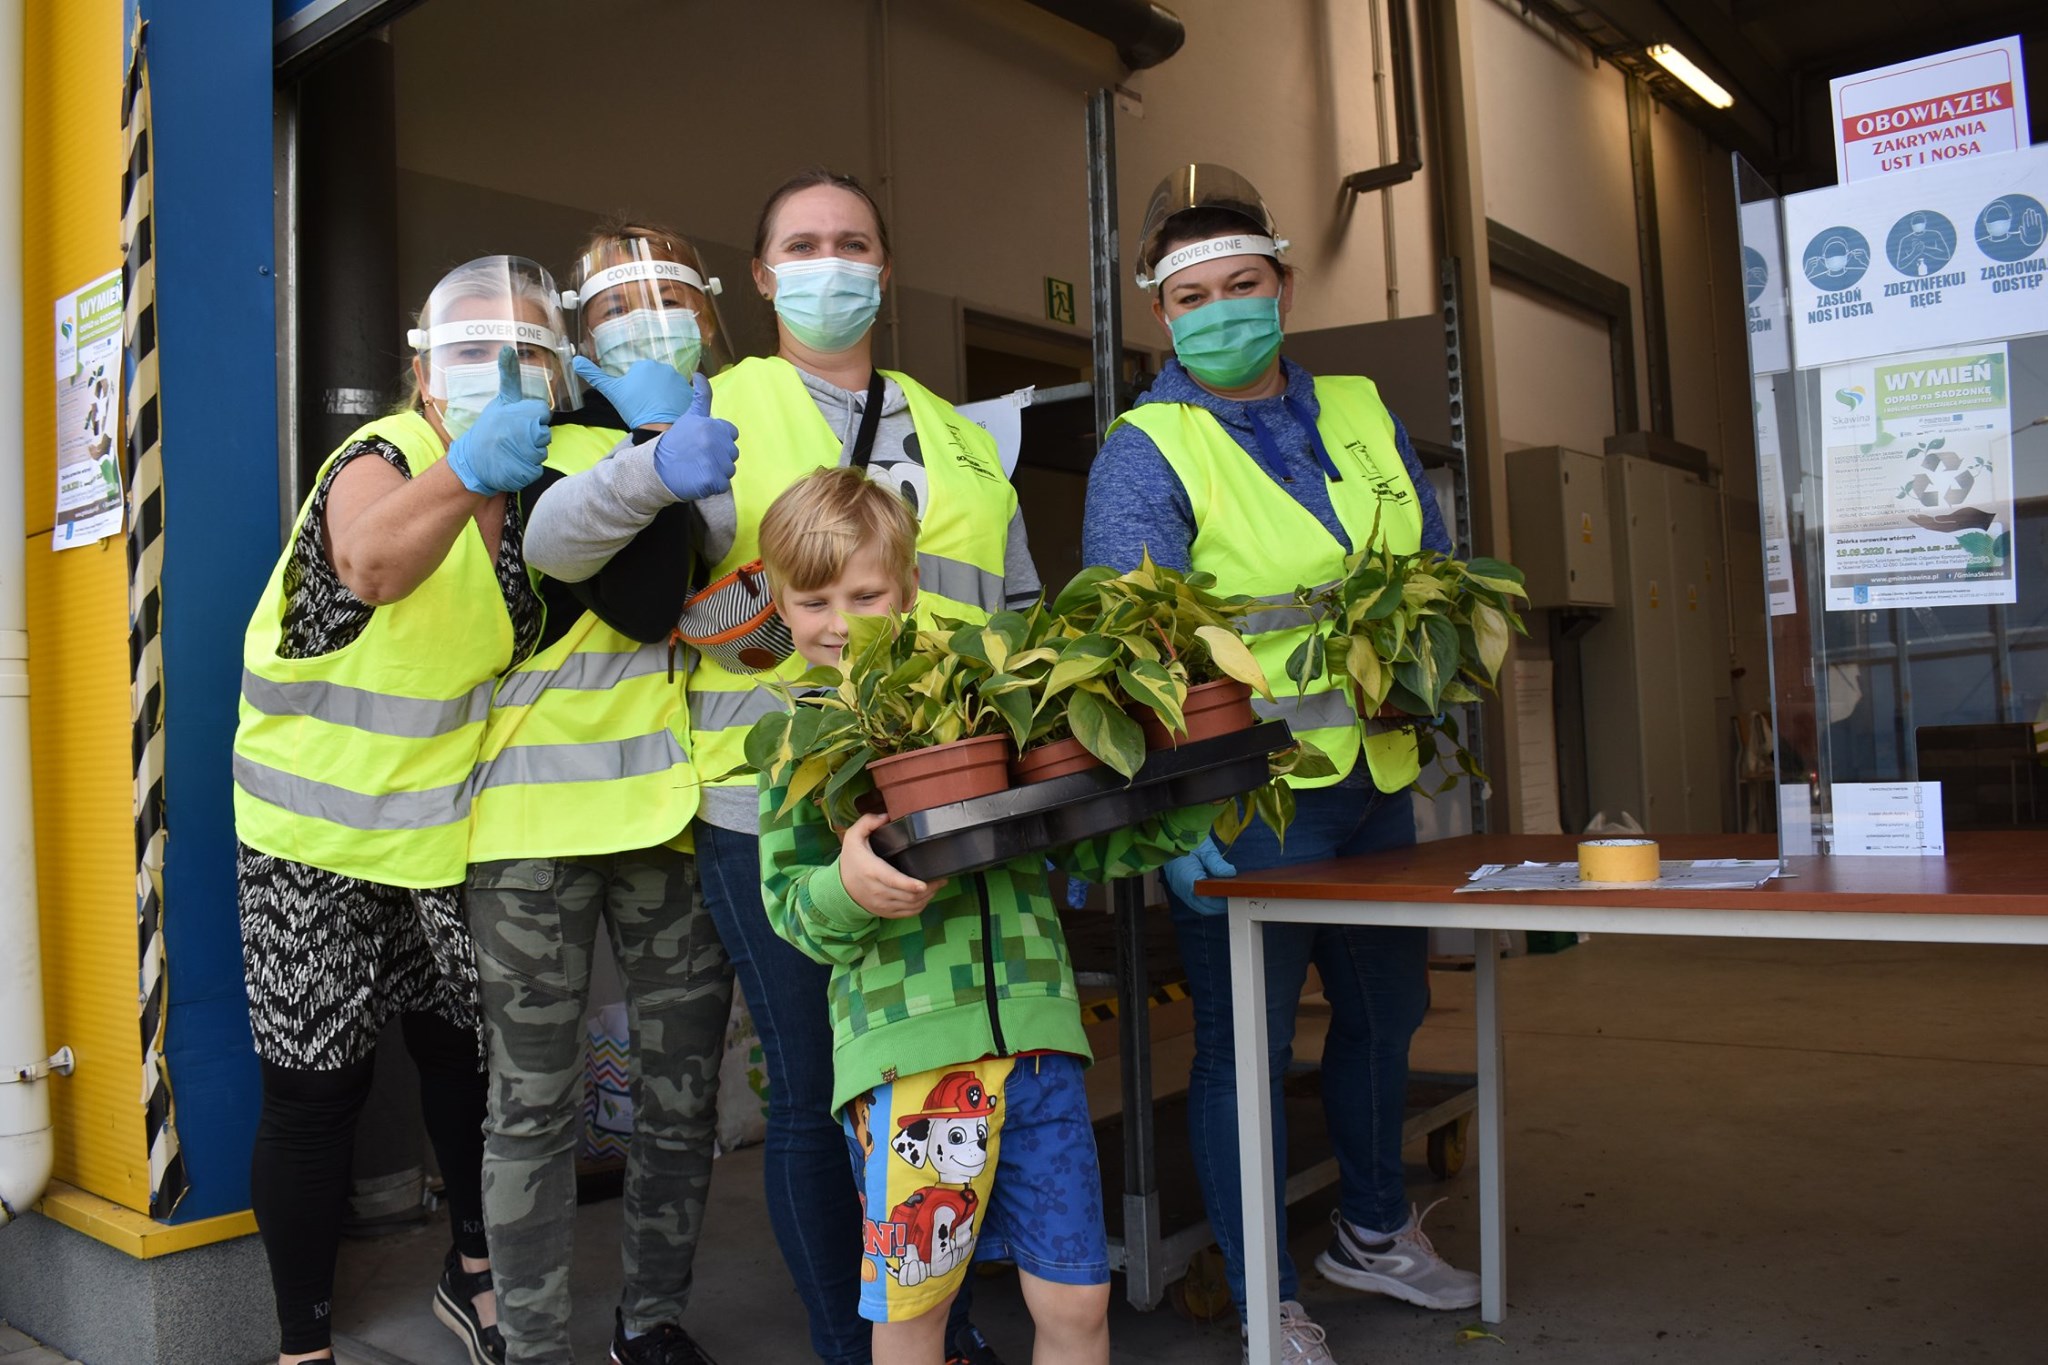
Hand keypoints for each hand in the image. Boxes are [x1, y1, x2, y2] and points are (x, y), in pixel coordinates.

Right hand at [444, 347, 550, 494]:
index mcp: (519, 412)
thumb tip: (506, 348)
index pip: (542, 412)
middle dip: (533, 437)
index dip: (533, 417)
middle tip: (513, 438)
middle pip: (545, 433)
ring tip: (511, 451)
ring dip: (530, 454)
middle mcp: (523, 432)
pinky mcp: (525, 472)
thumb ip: (509, 376)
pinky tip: (512, 464)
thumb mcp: (500, 400)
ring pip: (542, 452)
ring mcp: (525, 453)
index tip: (517, 421)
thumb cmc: (489, 428)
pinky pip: (536, 469)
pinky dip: (527, 469)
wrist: (472, 461)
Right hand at [571, 354, 694, 428]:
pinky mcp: (691, 391)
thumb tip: (575, 360)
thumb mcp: (612, 392)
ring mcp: (679, 379)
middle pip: (656, 379)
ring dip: (666, 396)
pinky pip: (684, 394)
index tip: (637, 401)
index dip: (638, 390)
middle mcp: (664, 367)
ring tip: (660, 411)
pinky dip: (679, 402)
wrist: (658, 429)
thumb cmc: (634, 410)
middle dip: (653, 391)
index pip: (641, 375)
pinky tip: (672, 412)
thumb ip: (594, 375)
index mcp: (644, 365)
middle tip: (648, 407)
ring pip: (670, 386)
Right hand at [650, 373, 738, 500]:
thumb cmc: (676, 441)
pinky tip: (699, 479)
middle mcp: (715, 442)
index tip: (703, 442)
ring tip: (698, 468)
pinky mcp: (713, 481)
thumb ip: (702, 396)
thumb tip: (699, 374)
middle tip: (699, 457)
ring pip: (729, 469)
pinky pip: (723, 484)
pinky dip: (713, 485)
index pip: (731, 434)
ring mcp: (715, 462)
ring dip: (717, 471)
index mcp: (712, 426)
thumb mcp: (690, 416)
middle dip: (719, 456)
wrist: (657, 467)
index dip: (719, 439)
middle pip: (731, 453)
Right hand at [840, 813, 947, 917]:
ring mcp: (882, 904)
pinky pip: (908, 913)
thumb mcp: (853, 837)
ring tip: (938, 885)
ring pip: (911, 905)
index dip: (909, 885)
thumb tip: (885, 816)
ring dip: (927, 897)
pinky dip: (920, 906)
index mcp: (872, 871)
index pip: (893, 881)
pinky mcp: (886, 912)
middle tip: (941, 878)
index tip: (924, 884)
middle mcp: (878, 891)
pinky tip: (927, 896)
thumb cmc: (851, 860)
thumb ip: (867, 822)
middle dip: (929, 888)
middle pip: (908, 895)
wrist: (840, 887)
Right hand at [1164, 836, 1236, 915]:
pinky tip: (1217, 894)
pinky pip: (1195, 901)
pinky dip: (1207, 901)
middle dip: (1220, 906)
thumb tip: (1231, 873)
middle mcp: (1181, 888)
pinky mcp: (1180, 889)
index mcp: (1187, 878)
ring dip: (1214, 905)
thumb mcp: (1204, 849)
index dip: (1221, 901)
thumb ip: (1217, 863)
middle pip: (1204, 907)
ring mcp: (1179, 890)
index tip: (1234, 896)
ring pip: (1199, 906)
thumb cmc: (1186, 840)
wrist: (1168, 837)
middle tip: (1234, 898)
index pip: (1206, 898)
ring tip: (1228, 897)